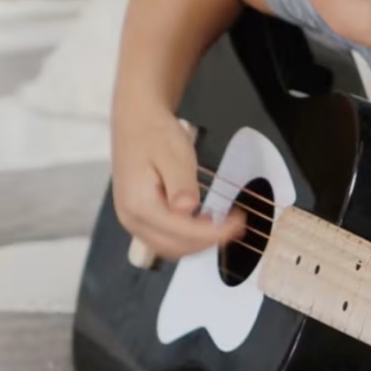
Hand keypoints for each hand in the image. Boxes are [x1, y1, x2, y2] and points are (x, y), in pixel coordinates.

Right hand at [111, 109, 245, 260]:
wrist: (136, 121)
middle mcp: (131, 219)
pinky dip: (187, 238)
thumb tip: (188, 210)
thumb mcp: (174, 155)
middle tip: (237, 226)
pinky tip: (203, 223)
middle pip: (176, 247)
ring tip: (223, 226)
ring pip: (170, 248)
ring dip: (199, 243)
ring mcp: (132, 221)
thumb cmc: (155, 134)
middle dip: (210, 241)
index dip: (215, 233)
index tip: (239, 223)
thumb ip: (181, 185)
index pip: (182, 232)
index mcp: (139, 205)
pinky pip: (164, 239)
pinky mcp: (138, 218)